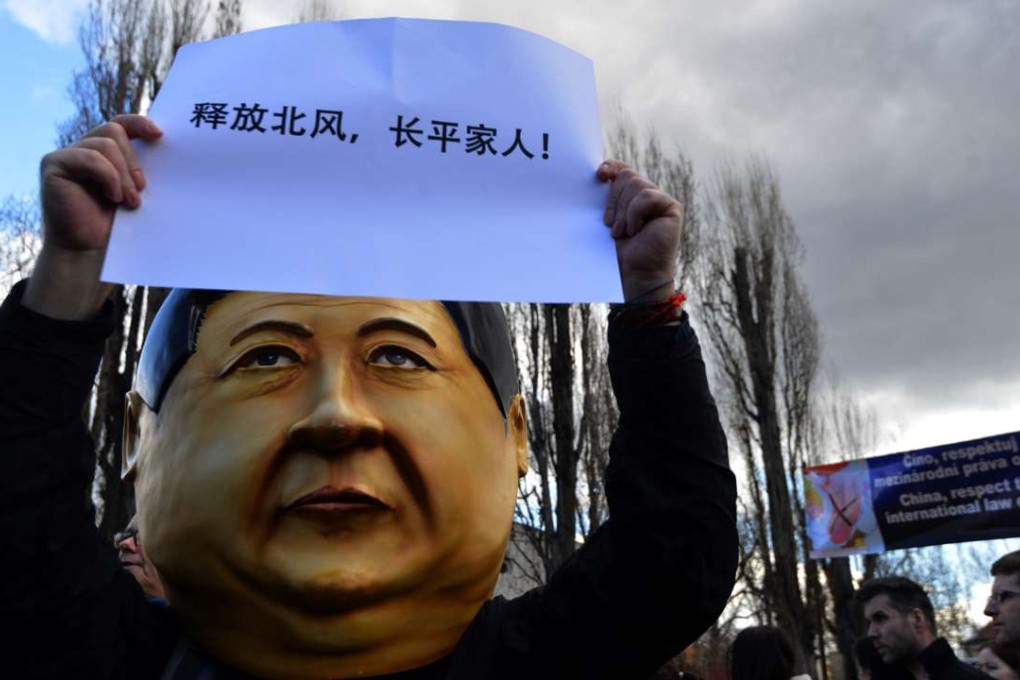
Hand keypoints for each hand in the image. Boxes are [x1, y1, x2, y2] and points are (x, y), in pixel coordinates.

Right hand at [25, 115, 162, 318]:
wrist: (89, 250)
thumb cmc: (113, 224)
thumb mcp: (132, 190)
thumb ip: (138, 168)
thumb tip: (162, 145)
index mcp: (102, 151)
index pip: (120, 124)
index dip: (139, 123)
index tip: (160, 135)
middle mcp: (82, 148)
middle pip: (114, 131)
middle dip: (133, 161)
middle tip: (141, 190)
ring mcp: (66, 155)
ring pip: (105, 145)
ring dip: (123, 174)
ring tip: (128, 200)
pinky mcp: (53, 164)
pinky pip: (90, 158)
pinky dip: (108, 177)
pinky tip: (113, 197)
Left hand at [596, 160, 682, 301]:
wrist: (633, 274)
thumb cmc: (618, 252)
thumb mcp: (608, 220)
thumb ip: (607, 198)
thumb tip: (599, 174)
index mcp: (630, 196)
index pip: (623, 170)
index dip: (612, 167)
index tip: (599, 174)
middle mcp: (647, 195)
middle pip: (627, 176)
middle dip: (614, 201)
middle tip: (611, 225)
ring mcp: (660, 201)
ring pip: (636, 184)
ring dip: (624, 211)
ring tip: (623, 233)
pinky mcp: (671, 208)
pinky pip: (648, 196)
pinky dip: (636, 213)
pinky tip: (636, 230)